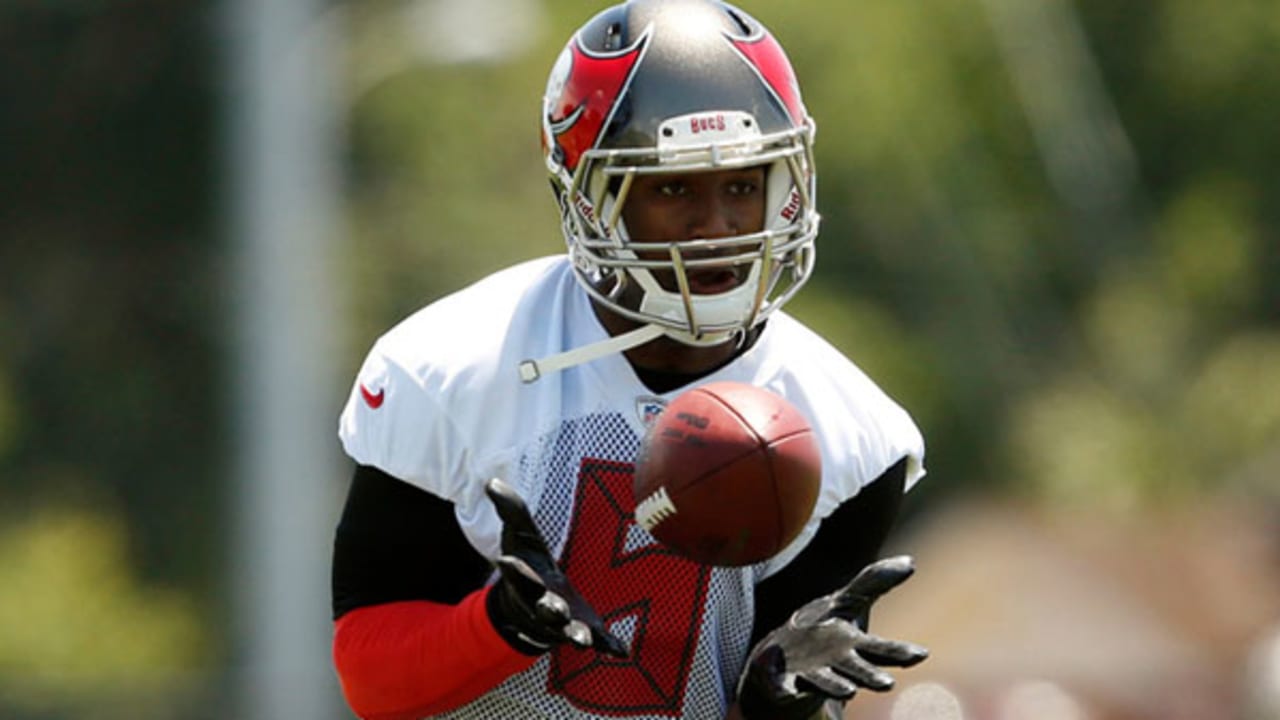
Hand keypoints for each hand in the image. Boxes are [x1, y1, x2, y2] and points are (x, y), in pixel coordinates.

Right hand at [484, 478, 627, 656]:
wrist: (530, 609)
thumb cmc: (528, 566)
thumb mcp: (520, 537)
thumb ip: (511, 511)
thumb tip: (492, 482)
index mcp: (528, 582)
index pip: (519, 575)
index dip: (514, 569)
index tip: (505, 560)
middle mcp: (545, 606)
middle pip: (545, 609)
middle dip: (549, 609)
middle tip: (553, 607)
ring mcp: (566, 622)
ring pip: (570, 632)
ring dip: (575, 635)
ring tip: (580, 640)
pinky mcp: (588, 630)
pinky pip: (599, 641)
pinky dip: (608, 645)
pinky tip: (621, 649)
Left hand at [737, 556, 927, 719]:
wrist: (782, 665)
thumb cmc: (823, 634)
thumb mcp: (845, 602)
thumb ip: (874, 582)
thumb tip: (910, 560)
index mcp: (854, 647)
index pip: (881, 650)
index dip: (900, 653)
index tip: (922, 654)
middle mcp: (837, 667)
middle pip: (858, 671)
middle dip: (871, 677)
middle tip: (887, 684)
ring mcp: (811, 677)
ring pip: (826, 682)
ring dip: (837, 685)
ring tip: (849, 690)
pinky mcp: (784, 685)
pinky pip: (785, 688)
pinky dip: (787, 689)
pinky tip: (791, 690)